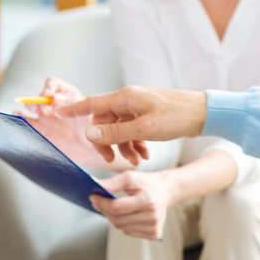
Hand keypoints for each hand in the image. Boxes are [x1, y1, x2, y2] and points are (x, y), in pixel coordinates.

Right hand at [19, 77, 112, 168]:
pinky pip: (24, 121)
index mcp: (68, 97)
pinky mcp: (37, 131)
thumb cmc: (96, 131)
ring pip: (30, 105)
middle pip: (40, 95)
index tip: (52, 98)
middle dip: (41, 100)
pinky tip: (18, 118)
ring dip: (29, 105)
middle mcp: (54, 105)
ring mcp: (44, 118)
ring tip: (34, 112)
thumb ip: (83, 112)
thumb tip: (66, 106)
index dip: (51, 88)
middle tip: (46, 111)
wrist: (92, 151)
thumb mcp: (95, 119)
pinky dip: (18, 118)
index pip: (55, 85)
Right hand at [56, 86, 206, 163]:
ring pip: (119, 130)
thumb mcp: (144, 128)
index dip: (73, 109)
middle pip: (104, 122)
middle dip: (107, 143)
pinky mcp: (147, 116)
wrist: (203, 113)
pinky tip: (145, 155)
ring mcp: (138, 108)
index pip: (92, 103)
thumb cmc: (176, 116)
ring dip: (124, 147)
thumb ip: (116, 133)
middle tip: (114, 161)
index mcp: (125, 98)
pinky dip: (135, 143)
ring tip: (137, 161)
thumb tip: (90, 134)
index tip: (57, 112)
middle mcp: (129, 100)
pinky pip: (132, 131)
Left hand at [90, 170, 177, 240]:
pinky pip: (129, 232)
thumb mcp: (130, 177)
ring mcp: (154, 227)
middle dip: (104, 210)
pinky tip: (129, 214)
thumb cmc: (147, 183)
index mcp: (148, 200)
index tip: (93, 196)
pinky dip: (124, 224)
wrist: (166, 190)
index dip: (101, 203)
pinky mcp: (154, 234)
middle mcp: (153, 216)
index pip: (116, 208)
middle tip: (98, 201)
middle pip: (117, 220)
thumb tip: (93, 186)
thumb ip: (111, 182)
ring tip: (116, 206)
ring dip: (113, 217)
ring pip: (121, 227)